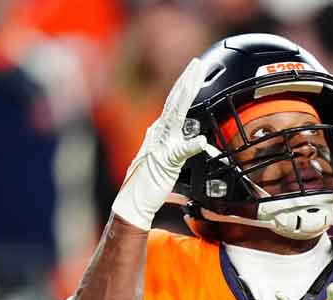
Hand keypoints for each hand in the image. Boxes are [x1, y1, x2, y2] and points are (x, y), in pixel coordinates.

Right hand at [110, 58, 216, 229]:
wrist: (132, 202)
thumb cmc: (148, 184)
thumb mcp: (168, 162)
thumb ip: (179, 149)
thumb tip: (193, 142)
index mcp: (161, 132)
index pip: (175, 104)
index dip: (185, 86)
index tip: (195, 70)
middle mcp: (159, 134)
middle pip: (175, 101)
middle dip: (186, 80)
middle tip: (197, 63)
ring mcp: (160, 145)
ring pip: (175, 115)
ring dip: (185, 96)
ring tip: (195, 80)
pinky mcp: (164, 162)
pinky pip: (180, 152)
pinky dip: (190, 145)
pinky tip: (200, 140)